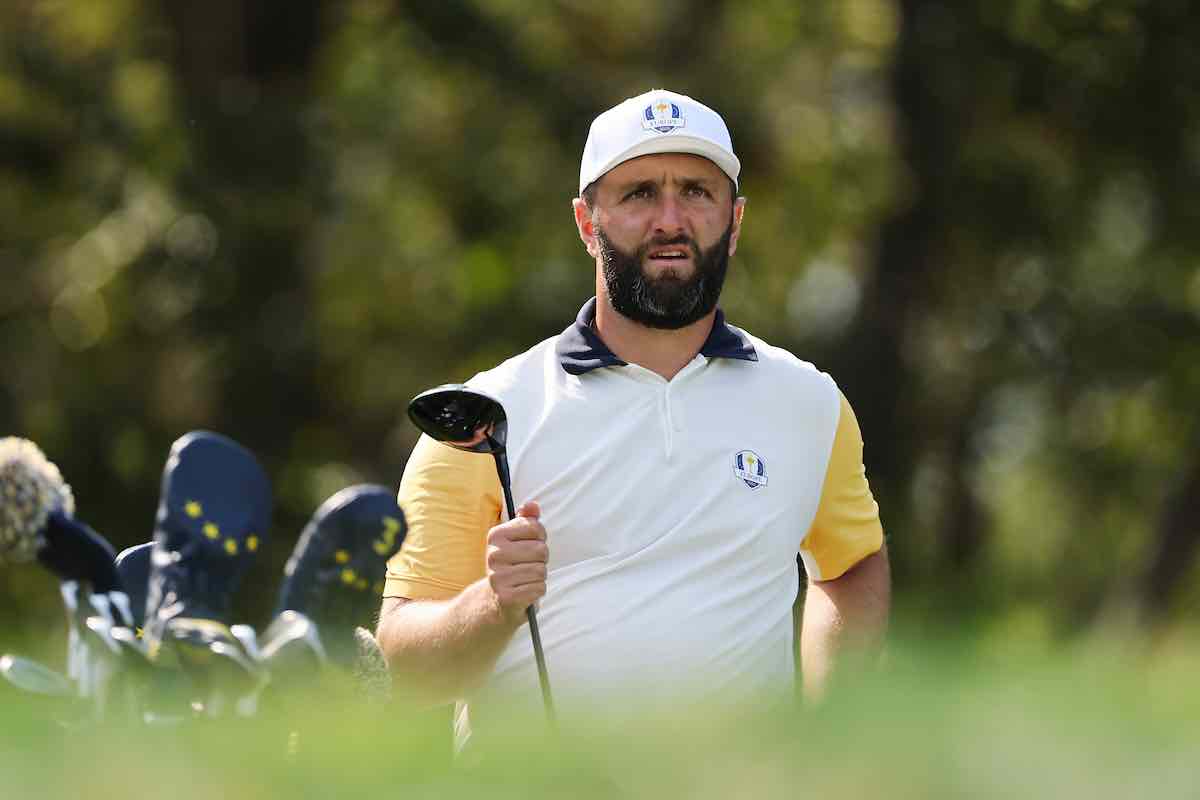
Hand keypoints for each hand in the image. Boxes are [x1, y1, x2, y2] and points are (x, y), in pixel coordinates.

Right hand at [485, 501, 547, 625]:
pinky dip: (537, 590)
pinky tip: (525, 591)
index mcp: (496, 535)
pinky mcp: (506, 596)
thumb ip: (526, 520)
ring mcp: (498, 576)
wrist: (494, 599)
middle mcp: (494, 554)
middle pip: (541, 550)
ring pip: (541, 570)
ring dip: (539, 576)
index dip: (540, 537)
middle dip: (541, 559)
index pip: (536, 527)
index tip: (530, 545)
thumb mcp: (516, 539)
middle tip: (528, 565)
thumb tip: (532, 505)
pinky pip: (539, 588)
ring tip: (526, 578)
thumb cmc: (512, 564)